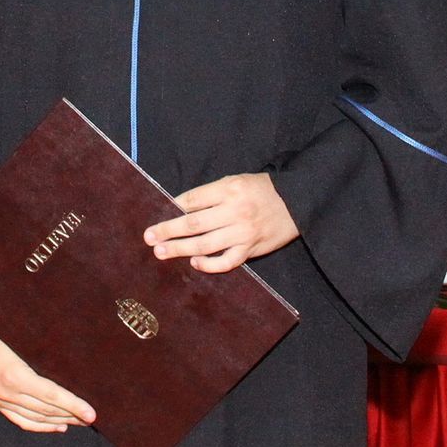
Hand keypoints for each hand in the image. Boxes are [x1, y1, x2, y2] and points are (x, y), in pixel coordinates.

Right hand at [0, 335, 95, 431]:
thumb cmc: (3, 332)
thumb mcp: (25, 341)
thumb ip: (47, 355)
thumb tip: (73, 369)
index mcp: (16, 376)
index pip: (52, 396)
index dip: (74, 406)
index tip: (92, 413)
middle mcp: (8, 392)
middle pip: (47, 410)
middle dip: (72, 415)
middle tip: (91, 418)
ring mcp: (1, 400)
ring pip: (37, 418)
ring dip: (60, 421)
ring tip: (80, 422)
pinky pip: (22, 421)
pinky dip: (42, 427)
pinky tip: (58, 426)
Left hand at [143, 172, 298, 273]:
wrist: (298, 203)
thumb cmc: (263, 190)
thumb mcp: (237, 181)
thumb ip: (213, 194)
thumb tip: (182, 207)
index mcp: (229, 189)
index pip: (193, 199)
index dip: (173, 206)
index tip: (157, 212)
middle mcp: (234, 211)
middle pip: (193, 223)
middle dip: (168, 230)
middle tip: (148, 236)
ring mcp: (242, 233)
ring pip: (205, 244)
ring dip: (180, 248)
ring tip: (160, 251)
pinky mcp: (251, 249)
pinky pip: (227, 261)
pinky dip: (209, 264)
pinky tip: (194, 263)